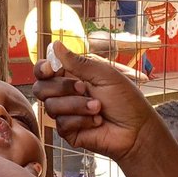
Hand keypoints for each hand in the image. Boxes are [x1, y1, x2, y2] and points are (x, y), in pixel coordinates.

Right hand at [33, 43, 157, 161]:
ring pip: (51, 106)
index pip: (45, 71)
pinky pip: (62, 123)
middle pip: (41, 88)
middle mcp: (66, 94)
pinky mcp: (69, 132)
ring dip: (77, 105)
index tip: (50, 69)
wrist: (136, 129)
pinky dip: (81, 120)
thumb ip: (78, 62)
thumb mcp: (104, 75)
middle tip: (84, 88)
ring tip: (98, 107)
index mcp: (73, 77)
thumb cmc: (125, 99)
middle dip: (62, 87)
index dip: (42, 69)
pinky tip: (97, 121)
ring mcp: (66, 113)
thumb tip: (55, 44)